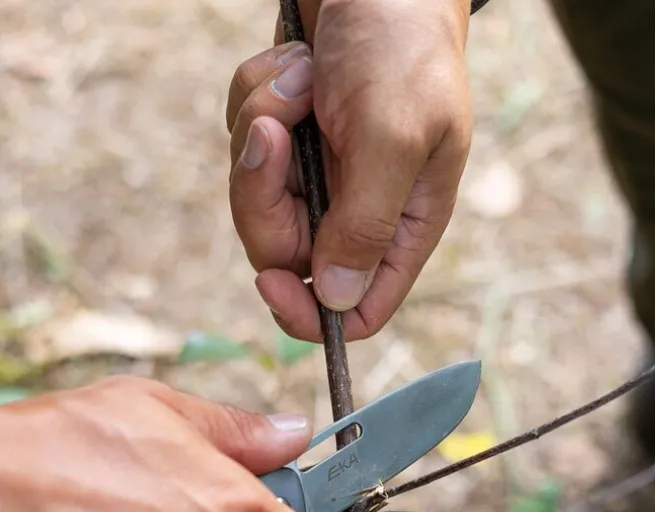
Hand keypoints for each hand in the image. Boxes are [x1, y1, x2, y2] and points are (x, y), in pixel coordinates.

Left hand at [227, 0, 471, 340]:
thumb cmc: (402, 46)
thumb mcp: (393, 136)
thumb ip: (367, 224)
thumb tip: (337, 300)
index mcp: (402, 227)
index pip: (359, 309)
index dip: (312, 314)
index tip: (271, 281)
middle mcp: (359, 212)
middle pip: (287, 257)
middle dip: (265, 197)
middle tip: (275, 131)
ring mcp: (319, 176)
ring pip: (256, 201)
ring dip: (260, 133)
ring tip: (300, 78)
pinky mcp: (288, 139)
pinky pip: (244, 145)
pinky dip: (256, 101)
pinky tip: (293, 64)